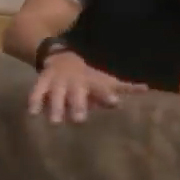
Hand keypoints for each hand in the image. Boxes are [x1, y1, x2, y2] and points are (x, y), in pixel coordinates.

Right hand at [30, 52, 146, 122]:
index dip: (107, 96)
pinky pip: (37, 91)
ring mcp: (58, 81)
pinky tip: (32, 113)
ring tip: (55, 122)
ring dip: (55, 107)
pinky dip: (34, 101)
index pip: (101, 89)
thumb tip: (146, 88)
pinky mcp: (43, 81)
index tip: (115, 103)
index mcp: (91, 82)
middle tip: (80, 120)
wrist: (62, 57)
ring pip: (56, 94)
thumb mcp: (106, 80)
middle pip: (77, 94)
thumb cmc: (89, 77)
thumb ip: (124, 87)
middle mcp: (75, 82)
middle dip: (78, 105)